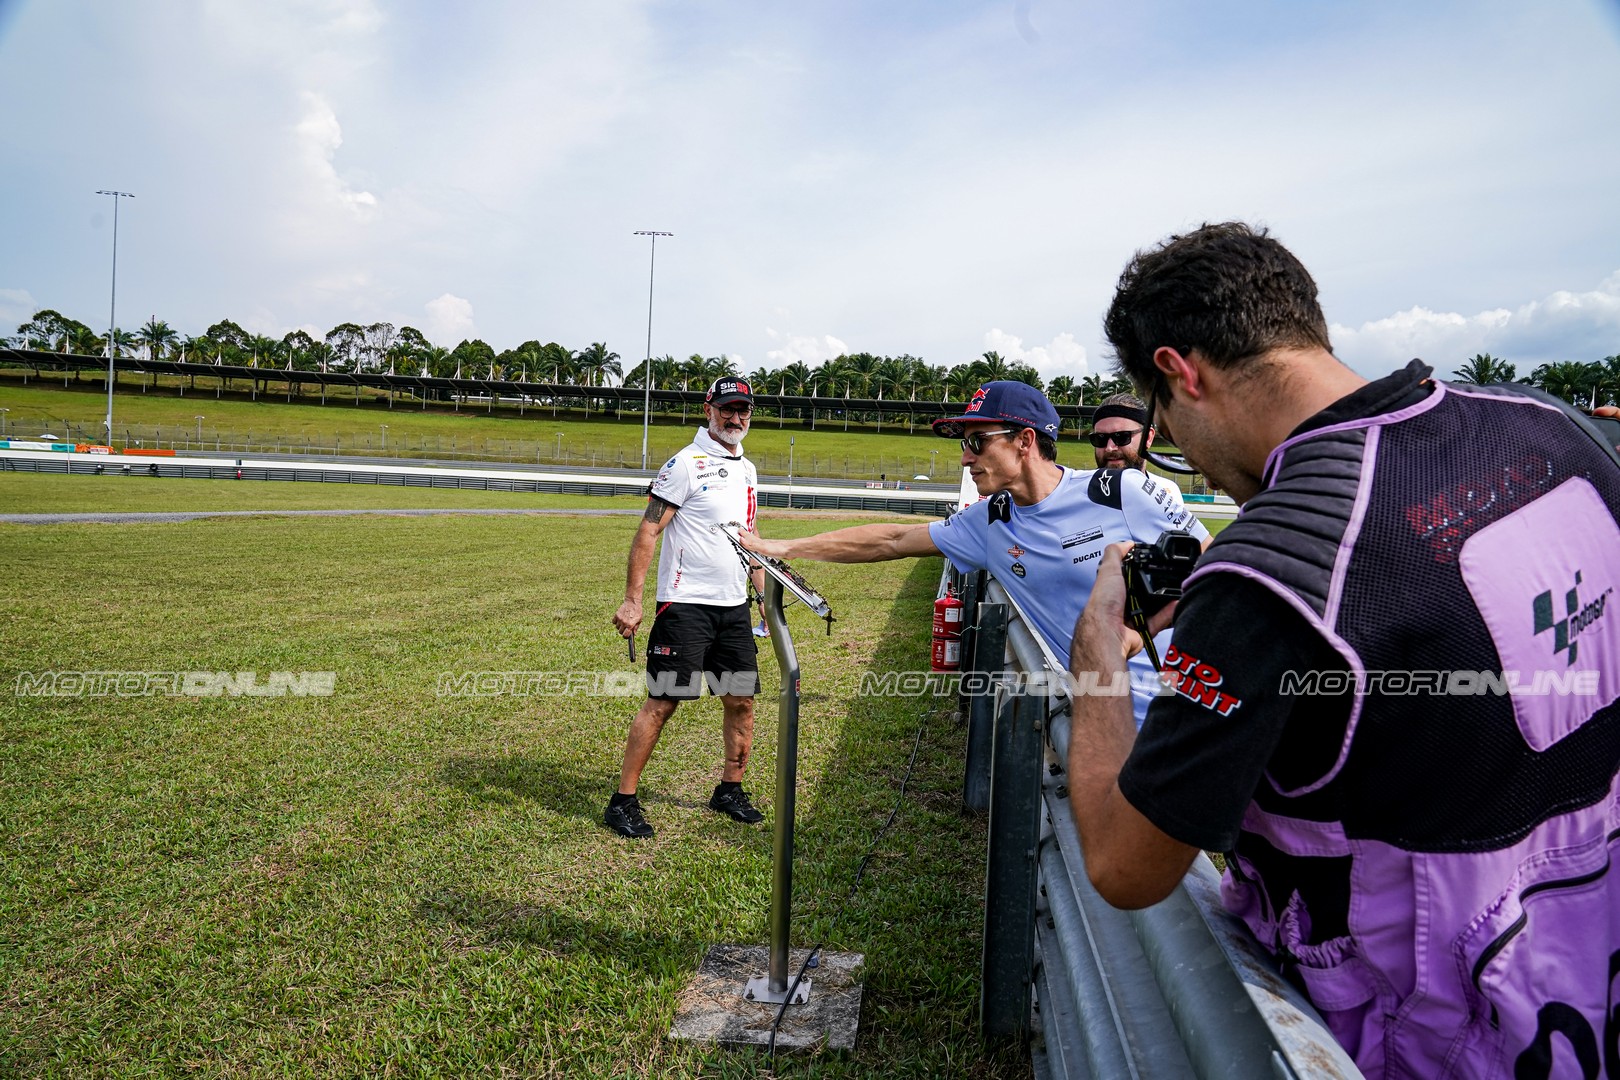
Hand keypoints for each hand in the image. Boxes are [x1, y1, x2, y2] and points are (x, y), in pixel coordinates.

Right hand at [613, 599, 642, 638]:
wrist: (633, 602)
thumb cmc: (637, 611)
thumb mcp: (639, 620)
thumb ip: (636, 628)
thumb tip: (633, 634)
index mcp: (630, 625)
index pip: (625, 635)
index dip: (626, 636)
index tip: (626, 635)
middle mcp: (624, 623)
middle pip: (620, 632)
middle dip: (623, 631)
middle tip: (625, 628)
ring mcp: (620, 619)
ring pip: (617, 627)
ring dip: (620, 626)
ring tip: (623, 622)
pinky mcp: (616, 615)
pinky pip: (613, 622)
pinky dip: (616, 622)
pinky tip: (620, 619)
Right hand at [737, 530, 785, 558]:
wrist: (791, 550)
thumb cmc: (779, 549)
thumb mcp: (762, 548)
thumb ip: (751, 545)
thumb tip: (741, 539)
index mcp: (759, 542)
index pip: (748, 537)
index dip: (742, 534)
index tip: (737, 529)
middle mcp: (763, 543)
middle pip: (752, 538)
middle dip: (745, 535)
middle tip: (740, 531)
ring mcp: (768, 546)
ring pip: (757, 542)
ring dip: (751, 540)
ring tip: (748, 539)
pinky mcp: (772, 550)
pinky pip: (762, 547)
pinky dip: (758, 546)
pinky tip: (761, 548)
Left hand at [1080, 543, 1178, 662]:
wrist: (1108, 631)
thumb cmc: (1104, 602)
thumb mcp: (1109, 569)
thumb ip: (1115, 553)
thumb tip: (1127, 543)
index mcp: (1113, 588)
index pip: (1129, 576)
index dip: (1140, 568)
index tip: (1155, 561)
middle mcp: (1122, 603)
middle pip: (1144, 590)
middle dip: (1156, 584)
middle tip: (1171, 574)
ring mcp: (1133, 617)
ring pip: (1155, 606)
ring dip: (1166, 598)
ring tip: (1178, 588)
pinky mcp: (1143, 630)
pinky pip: (1160, 620)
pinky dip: (1169, 613)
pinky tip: (1177, 602)